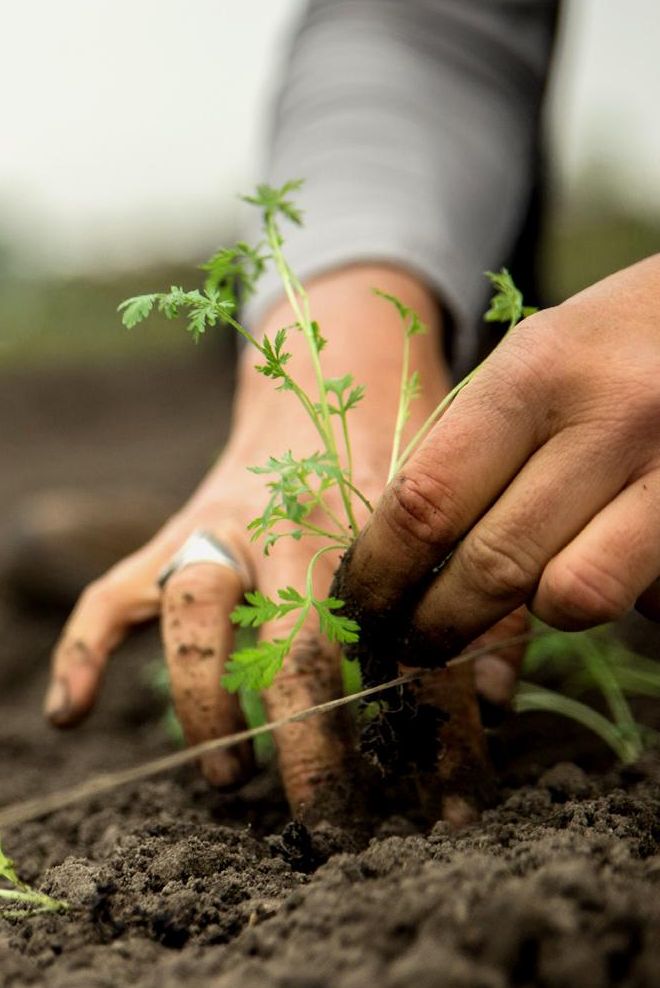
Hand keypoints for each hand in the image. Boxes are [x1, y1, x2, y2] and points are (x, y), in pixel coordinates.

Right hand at [44, 264, 486, 822]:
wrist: (333, 363)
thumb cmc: (405, 450)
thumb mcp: (457, 513)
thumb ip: (485, 599)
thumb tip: (491, 706)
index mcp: (375, 525)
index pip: (404, 644)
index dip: (433, 735)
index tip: (446, 812)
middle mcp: (291, 528)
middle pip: (295, 644)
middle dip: (312, 746)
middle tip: (328, 826)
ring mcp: (218, 527)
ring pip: (194, 614)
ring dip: (208, 702)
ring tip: (226, 779)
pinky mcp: (171, 534)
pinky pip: (108, 593)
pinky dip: (80, 652)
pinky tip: (66, 715)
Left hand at [340, 255, 659, 663]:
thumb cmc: (607, 343)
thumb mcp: (527, 363)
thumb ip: (467, 448)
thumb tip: (396, 556)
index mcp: (536, 372)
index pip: (428, 500)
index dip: (380, 571)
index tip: (357, 608)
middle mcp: (613, 418)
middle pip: (494, 565)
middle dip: (436, 623)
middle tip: (411, 644)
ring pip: (576, 597)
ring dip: (538, 610)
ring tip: (526, 587)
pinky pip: (650, 597)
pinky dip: (622, 595)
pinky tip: (615, 555)